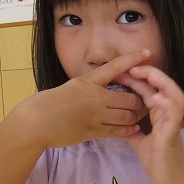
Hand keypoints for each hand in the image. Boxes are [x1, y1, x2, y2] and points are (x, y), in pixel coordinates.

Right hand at [17, 49, 148, 149]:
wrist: (36, 121)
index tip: (147, 53)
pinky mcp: (93, 130)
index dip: (133, 59)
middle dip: (139, 100)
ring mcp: (95, 114)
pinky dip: (128, 129)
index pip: (115, 67)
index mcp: (88, 80)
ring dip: (134, 116)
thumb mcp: (72, 86)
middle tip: (145, 101)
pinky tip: (133, 128)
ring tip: (138, 116)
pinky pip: (117, 130)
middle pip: (128, 97)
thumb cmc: (51, 103)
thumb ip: (89, 86)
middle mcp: (94, 96)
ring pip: (125, 115)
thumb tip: (103, 85)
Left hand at [120, 64, 183, 183]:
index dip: (136, 79)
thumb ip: (128, 127)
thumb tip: (112, 118)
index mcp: (159, 114)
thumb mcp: (137, 140)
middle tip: (129, 66)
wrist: (171, 182)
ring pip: (173, 94)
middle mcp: (168, 114)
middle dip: (145, 74)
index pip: (148, 90)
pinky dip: (167, 103)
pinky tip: (156, 97)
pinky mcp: (174, 132)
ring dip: (161, 82)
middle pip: (160, 87)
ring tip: (147, 73)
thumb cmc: (156, 162)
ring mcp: (173, 122)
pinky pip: (174, 113)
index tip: (119, 72)